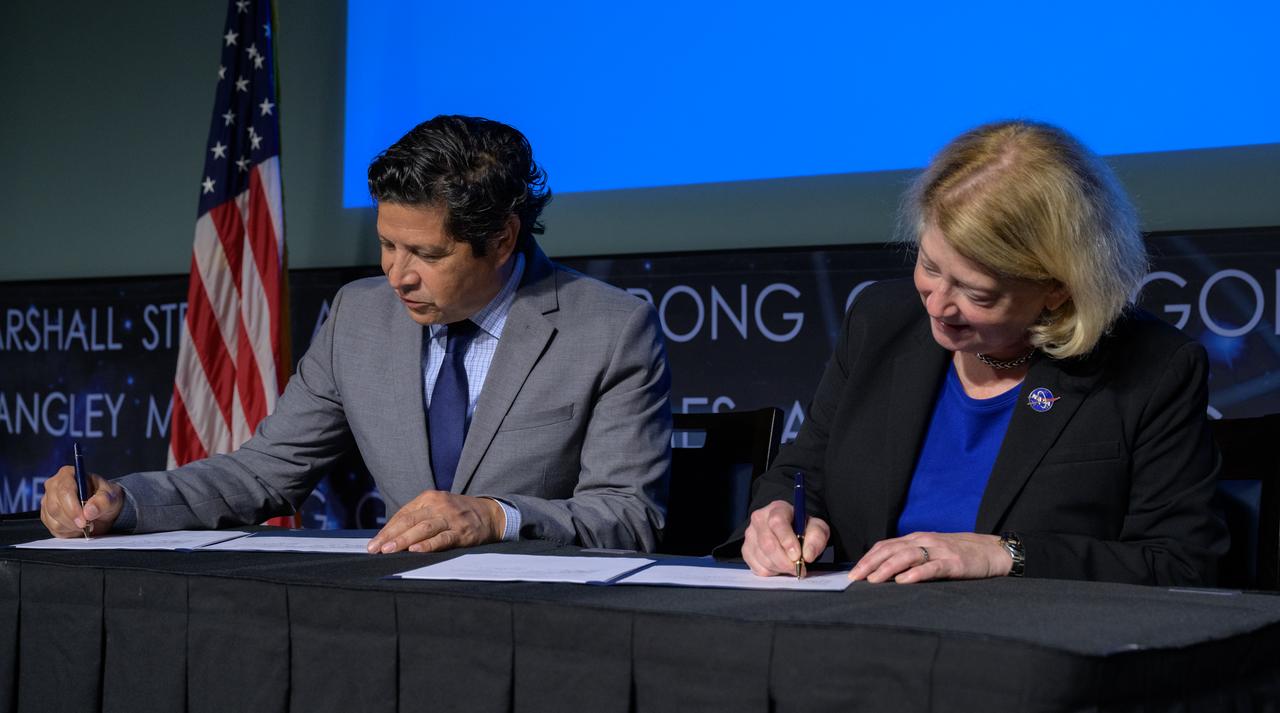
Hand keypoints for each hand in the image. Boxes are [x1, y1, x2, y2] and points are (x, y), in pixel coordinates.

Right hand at [39, 465, 123, 537]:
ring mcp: (47, 501)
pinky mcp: (46, 515)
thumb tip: (89, 511)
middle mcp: (53, 486)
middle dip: (73, 520)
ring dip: (71, 527)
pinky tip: (78, 526)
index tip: (84, 521)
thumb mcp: (111, 497)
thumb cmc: (105, 497)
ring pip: (53, 520)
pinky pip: (53, 528)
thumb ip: (103, 502)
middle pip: (55, 507)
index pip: (65, 491)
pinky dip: (67, 531)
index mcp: (68, 474)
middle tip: (88, 525)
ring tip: (86, 524)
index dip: (73, 508)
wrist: (102, 508)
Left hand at [367, 491, 505, 553]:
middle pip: (409, 521)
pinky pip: (442, 539)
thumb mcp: (437, 507)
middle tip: (375, 548)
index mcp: (428, 498)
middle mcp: (438, 505)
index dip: (387, 530)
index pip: (402, 515)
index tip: (374, 544)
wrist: (490, 514)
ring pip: (423, 529)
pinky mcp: (461, 532)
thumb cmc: (457, 513)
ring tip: (389, 550)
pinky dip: (428, 545)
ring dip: (404, 540)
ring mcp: (450, 518)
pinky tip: (415, 550)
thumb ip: (417, 518)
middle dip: (390, 536)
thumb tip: (391, 537)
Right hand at [741, 499, 830, 576]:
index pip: (777, 522)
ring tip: (791, 565)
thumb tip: (807, 555)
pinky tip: (779, 566)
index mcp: (778, 509)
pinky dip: (771, 572)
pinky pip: (757, 567)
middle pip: (768, 543)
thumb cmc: (803, 530)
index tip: (797, 555)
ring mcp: (750, 535)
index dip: (787, 540)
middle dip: (785, 561)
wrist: (792, 533)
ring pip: (762, 557)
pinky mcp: (746, 550)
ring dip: (780, 567)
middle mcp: (760, 519)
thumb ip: (816, 539)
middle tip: (798, 568)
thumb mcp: (817, 529)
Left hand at [849, 532, 1011, 583]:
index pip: (886, 546)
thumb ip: (911, 557)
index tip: (853, 572)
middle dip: (871, 564)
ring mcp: (939, 550)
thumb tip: (885, 572)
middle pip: (891, 550)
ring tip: (874, 580)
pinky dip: (916, 574)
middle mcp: (924, 541)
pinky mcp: (953, 562)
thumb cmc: (959, 554)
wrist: (991, 551)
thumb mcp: (931, 551)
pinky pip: (932, 567)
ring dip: (888, 568)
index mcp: (917, 538)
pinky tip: (904, 581)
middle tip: (855, 578)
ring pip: (907, 556)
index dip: (868, 558)